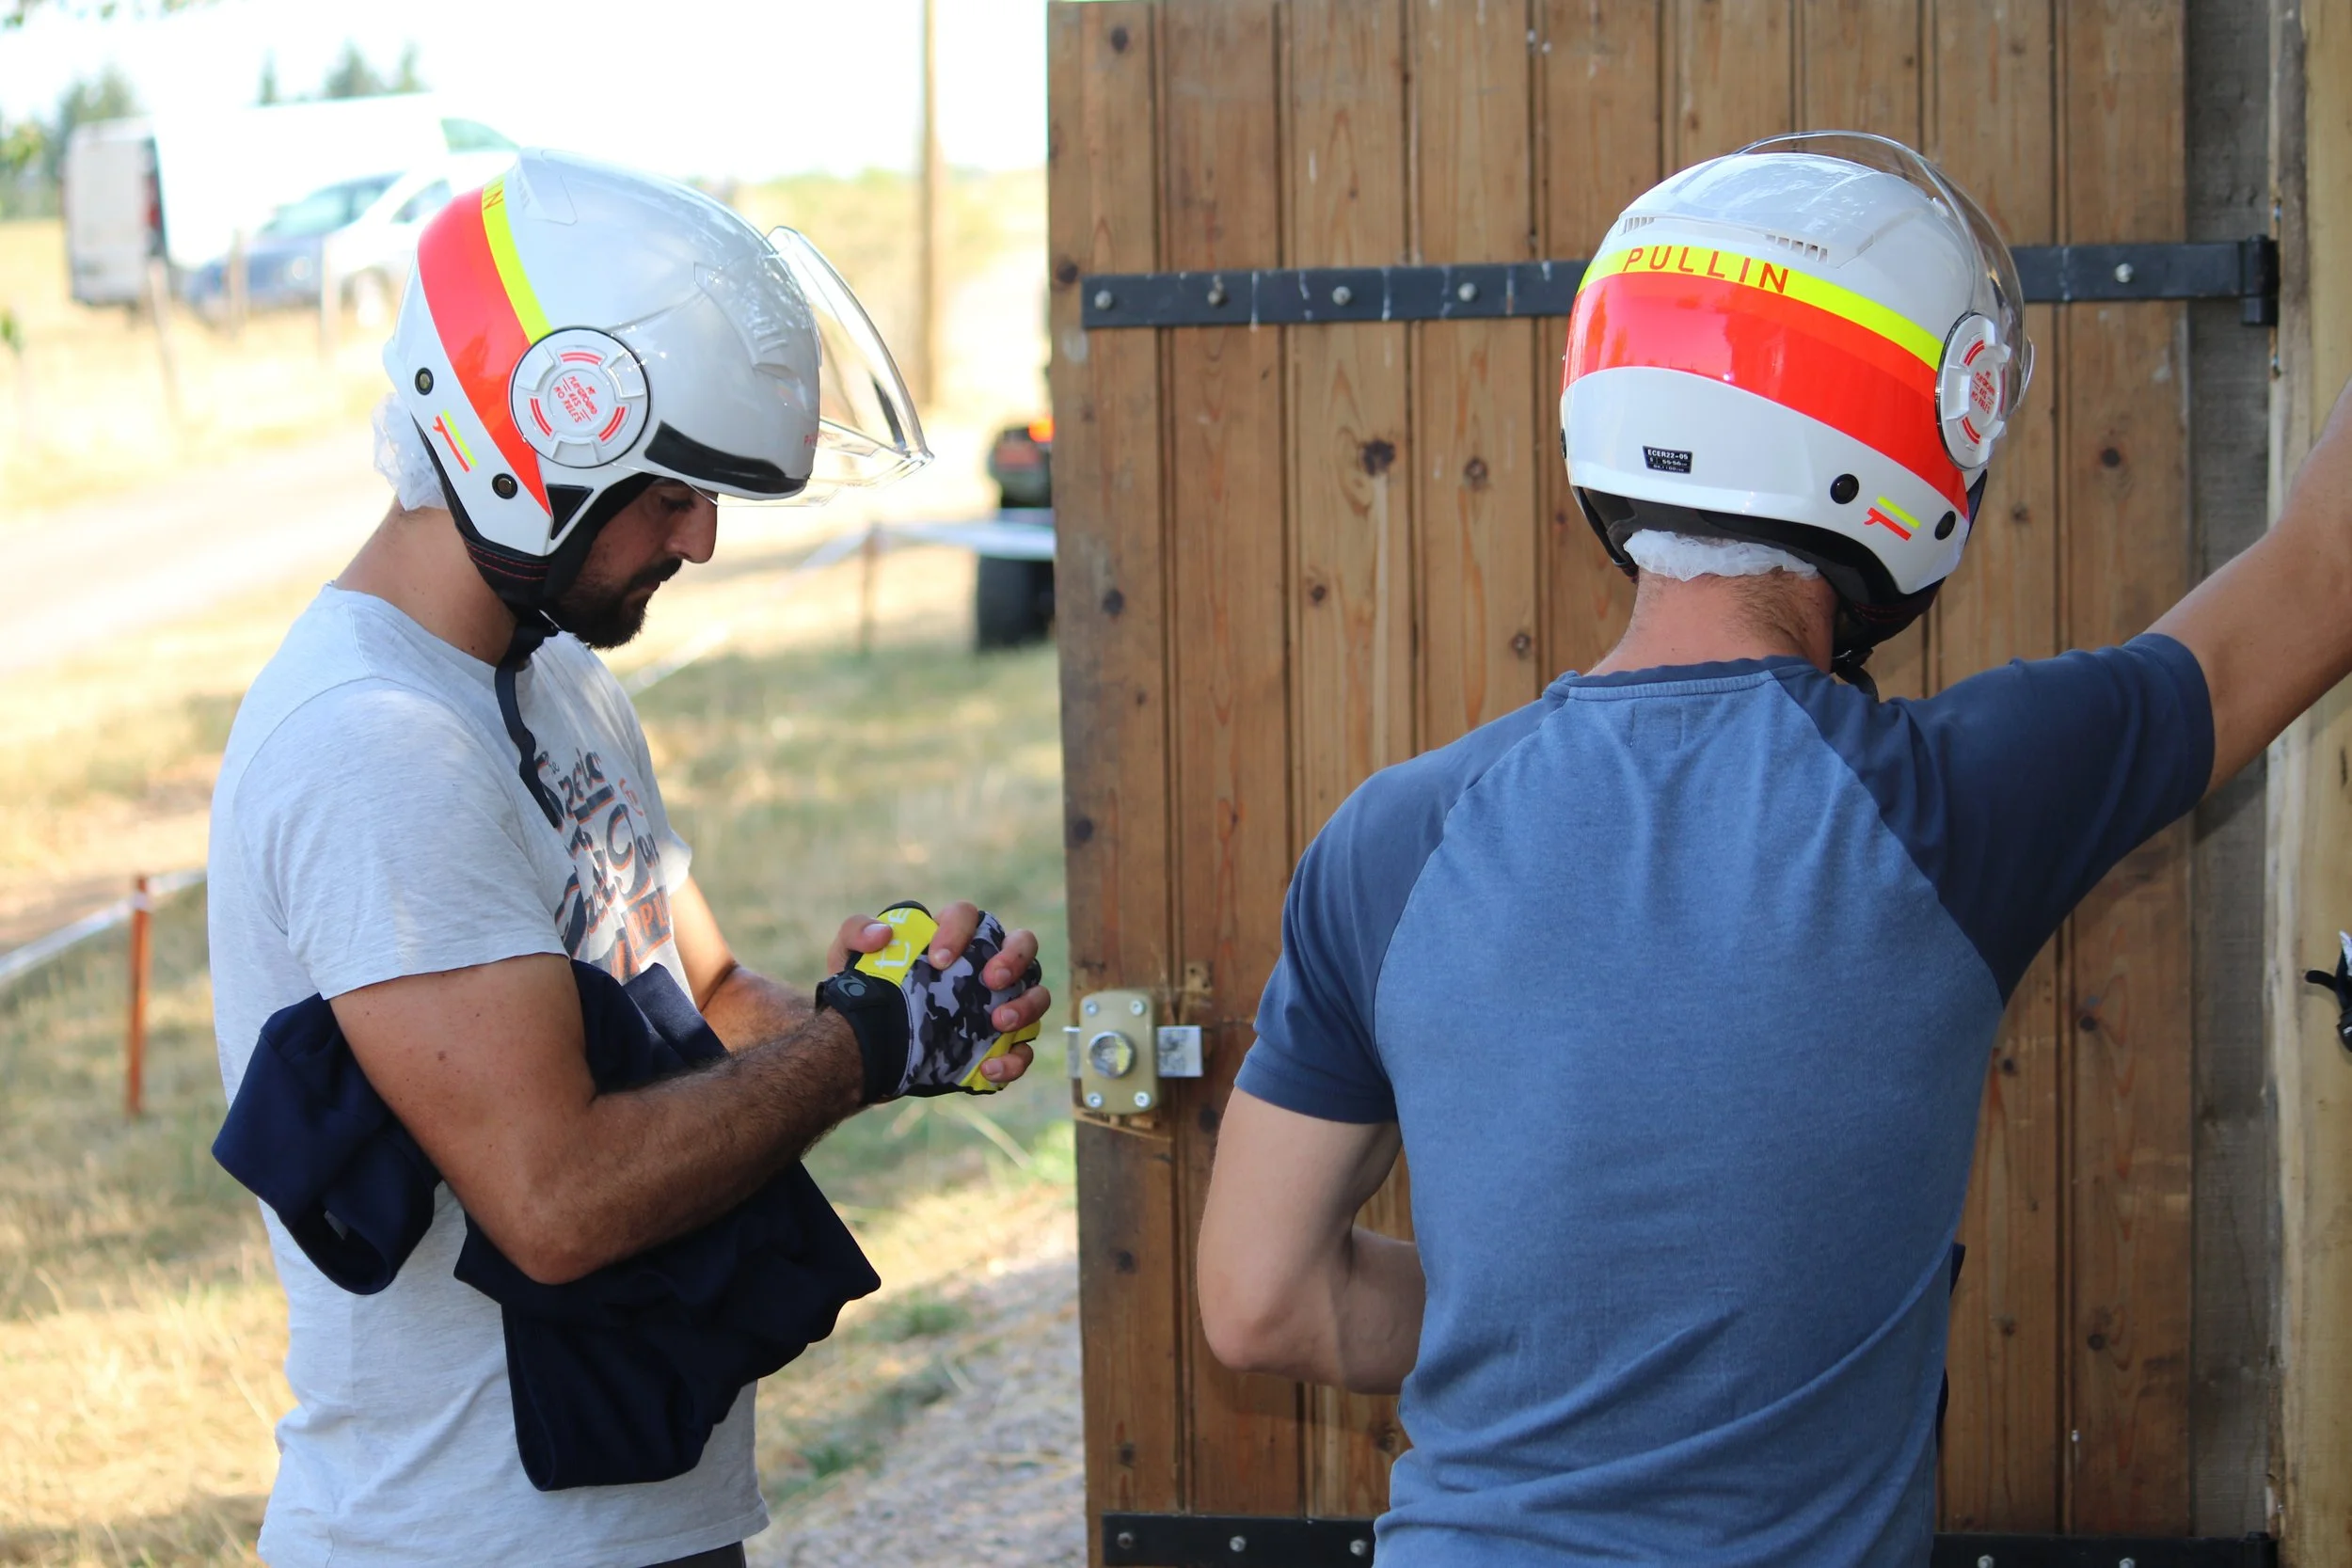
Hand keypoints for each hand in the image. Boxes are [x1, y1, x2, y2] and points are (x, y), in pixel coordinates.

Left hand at [826, 901, 1049, 1086]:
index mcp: (954, 935)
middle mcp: (985, 964)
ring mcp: (999, 1003)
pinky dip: (1015, 1059)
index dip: (961, 931)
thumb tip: (883, 935)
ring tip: (998, 1023)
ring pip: (1037, 994)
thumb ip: (855, 934)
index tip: (938, 961)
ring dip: (1026, 1005)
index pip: (970, 916)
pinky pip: (1025, 1049)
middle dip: (1014, 959)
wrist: (864, 1047)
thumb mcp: (846, 959)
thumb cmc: (865, 992)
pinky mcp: (998, 1044)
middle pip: (1023, 944)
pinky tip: (989, 1067)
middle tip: (991, 980)